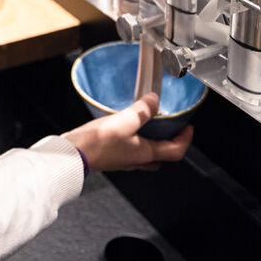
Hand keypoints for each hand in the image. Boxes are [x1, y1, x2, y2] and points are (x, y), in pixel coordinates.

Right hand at [61, 93, 192, 171]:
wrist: (71, 155)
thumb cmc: (97, 143)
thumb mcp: (124, 121)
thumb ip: (142, 110)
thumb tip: (155, 100)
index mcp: (145, 153)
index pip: (175, 151)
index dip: (186, 139)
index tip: (189, 127)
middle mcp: (136, 160)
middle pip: (161, 157)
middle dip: (169, 144)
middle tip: (170, 130)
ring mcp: (122, 161)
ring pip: (144, 155)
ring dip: (151, 143)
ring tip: (147, 126)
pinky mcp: (109, 157)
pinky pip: (128, 151)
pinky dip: (133, 141)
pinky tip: (123, 129)